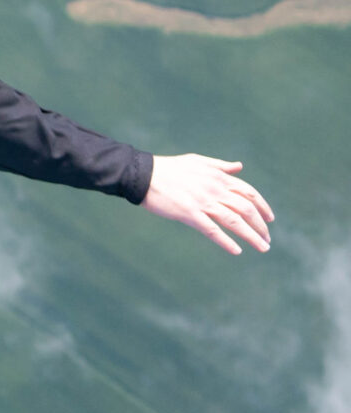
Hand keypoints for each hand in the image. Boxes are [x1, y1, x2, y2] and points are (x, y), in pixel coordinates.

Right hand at [142, 154, 273, 254]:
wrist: (142, 174)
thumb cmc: (168, 167)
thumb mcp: (197, 161)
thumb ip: (220, 166)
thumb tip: (239, 166)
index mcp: (217, 177)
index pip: (249, 192)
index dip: (263, 206)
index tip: (270, 220)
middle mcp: (214, 189)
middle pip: (246, 209)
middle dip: (261, 226)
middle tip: (267, 240)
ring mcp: (202, 202)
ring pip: (234, 221)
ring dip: (251, 236)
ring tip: (262, 248)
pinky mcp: (188, 213)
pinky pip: (212, 230)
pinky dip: (226, 241)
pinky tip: (236, 251)